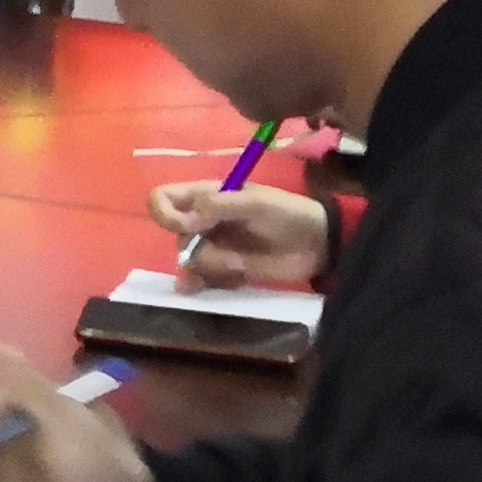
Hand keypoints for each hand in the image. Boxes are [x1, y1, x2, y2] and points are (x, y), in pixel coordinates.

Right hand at [151, 180, 330, 287]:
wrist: (318, 245)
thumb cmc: (287, 213)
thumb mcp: (255, 203)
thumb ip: (218, 207)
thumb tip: (184, 222)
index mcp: (206, 196)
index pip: (163, 199)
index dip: (166, 214)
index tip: (188, 228)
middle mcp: (204, 221)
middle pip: (175, 237)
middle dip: (196, 250)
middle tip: (229, 256)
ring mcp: (215, 248)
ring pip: (188, 262)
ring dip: (208, 269)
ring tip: (238, 269)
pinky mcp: (226, 272)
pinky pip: (203, 281)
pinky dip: (209, 285)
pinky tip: (231, 282)